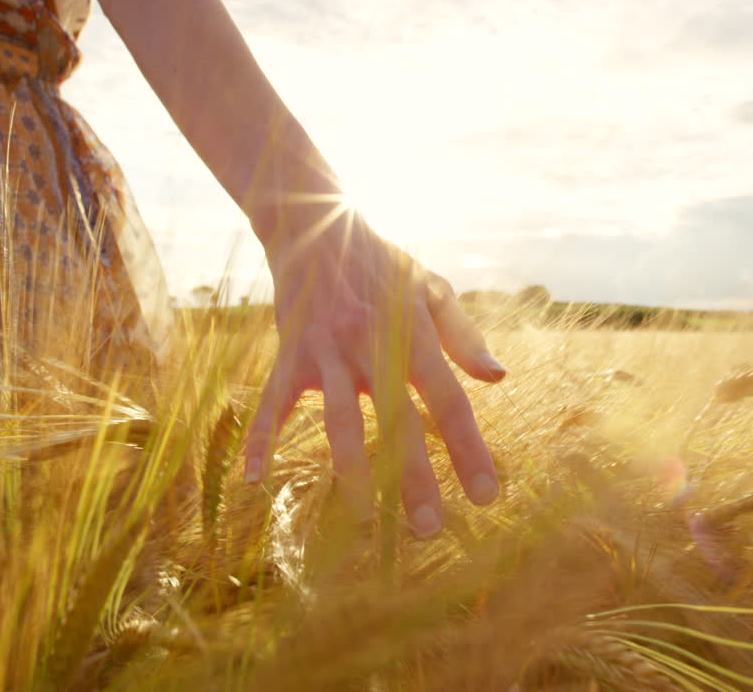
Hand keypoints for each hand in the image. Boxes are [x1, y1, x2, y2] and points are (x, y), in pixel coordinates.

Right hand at [242, 203, 506, 537]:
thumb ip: (464, 336)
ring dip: (351, 471)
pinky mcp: (291, 353)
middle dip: (414, 477)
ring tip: (365, 520)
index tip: (486, 495)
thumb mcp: (431, 288)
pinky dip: (260, 438)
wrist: (317, 223)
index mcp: (413, 333)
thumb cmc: (383, 264)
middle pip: (397, 421)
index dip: (468, 448)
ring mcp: (327, 351)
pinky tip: (254, 479)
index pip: (448, 400)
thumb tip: (498, 379)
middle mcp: (372, 346)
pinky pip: (274, 402)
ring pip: (338, 420)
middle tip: (428, 529)